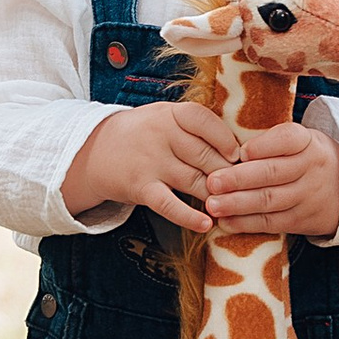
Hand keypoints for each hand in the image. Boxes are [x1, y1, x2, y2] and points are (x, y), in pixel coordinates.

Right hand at [62, 101, 234, 233]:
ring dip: (217, 196)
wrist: (93, 151)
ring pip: (193, 180)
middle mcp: (160, 135)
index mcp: (169, 114)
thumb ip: (195, 128)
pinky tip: (207, 224)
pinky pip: (169, 204)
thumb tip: (238, 148)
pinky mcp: (141, 188)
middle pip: (204, 155)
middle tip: (245, 187)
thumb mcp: (164, 118)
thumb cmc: (141, 135)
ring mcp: (150, 162)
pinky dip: (189, 216)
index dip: (225, 139)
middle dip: (228, 174)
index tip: (239, 156)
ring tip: (234, 207)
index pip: (203, 121)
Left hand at [203, 117, 338, 239]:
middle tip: (212, 181)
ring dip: (237, 204)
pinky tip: (226, 222)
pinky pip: (271, 223)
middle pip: (272, 173)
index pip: (286, 139)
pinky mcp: (302, 220)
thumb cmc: (309, 159)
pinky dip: (246, 223)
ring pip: (269, 200)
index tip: (239, 152)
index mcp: (308, 142)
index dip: (262, 146)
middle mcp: (310, 168)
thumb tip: (227, 146)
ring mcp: (308, 196)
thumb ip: (271, 142)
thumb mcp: (302, 141)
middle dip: (239, 178)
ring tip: (213, 204)